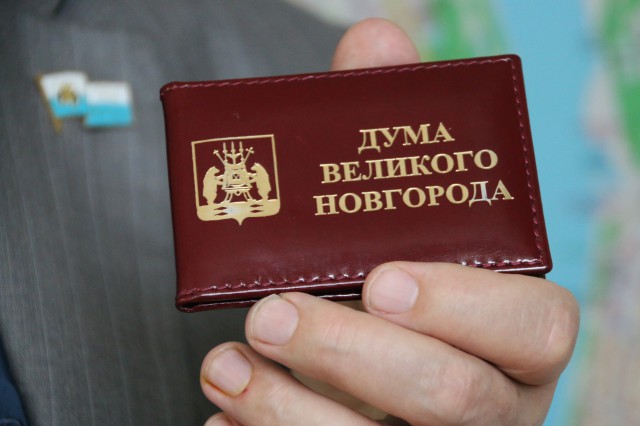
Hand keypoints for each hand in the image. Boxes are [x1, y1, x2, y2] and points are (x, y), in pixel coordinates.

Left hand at [199, 19, 578, 425]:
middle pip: (452, 398)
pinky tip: (225, 411)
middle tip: (273, 314)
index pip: (536, 327)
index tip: (381, 278)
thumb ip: (393, 125)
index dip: (464, 307)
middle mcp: (489, 398)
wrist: (374, 351)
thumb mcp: (403, 206)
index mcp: (515, 332)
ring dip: (291, 408)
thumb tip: (374, 43)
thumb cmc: (399, 271)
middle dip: (356, 355)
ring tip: (226, 363)